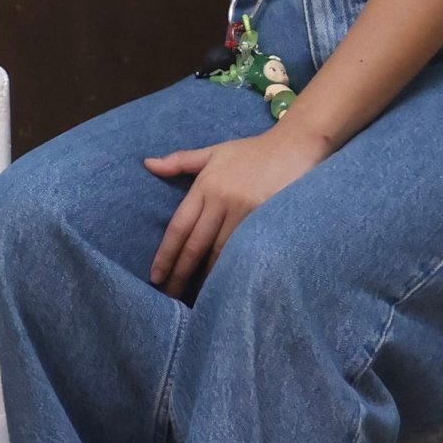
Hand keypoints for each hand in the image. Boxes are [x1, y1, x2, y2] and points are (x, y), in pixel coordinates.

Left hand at [143, 121, 327, 298]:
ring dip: (206, 276)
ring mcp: (244, 210)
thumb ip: (180, 161)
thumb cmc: (251, 151)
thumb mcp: (214, 152)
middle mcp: (221, 200)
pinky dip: (233, 267)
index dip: (166, 254)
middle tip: (170, 296)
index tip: (155, 276)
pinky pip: (244, 248)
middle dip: (180, 273)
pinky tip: (226, 283)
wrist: (294, 145)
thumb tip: (147, 164)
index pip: (179, 226)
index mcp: (205, 186)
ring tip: (195, 297)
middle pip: (195, 245)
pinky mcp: (266, 218)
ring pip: (219, 251)